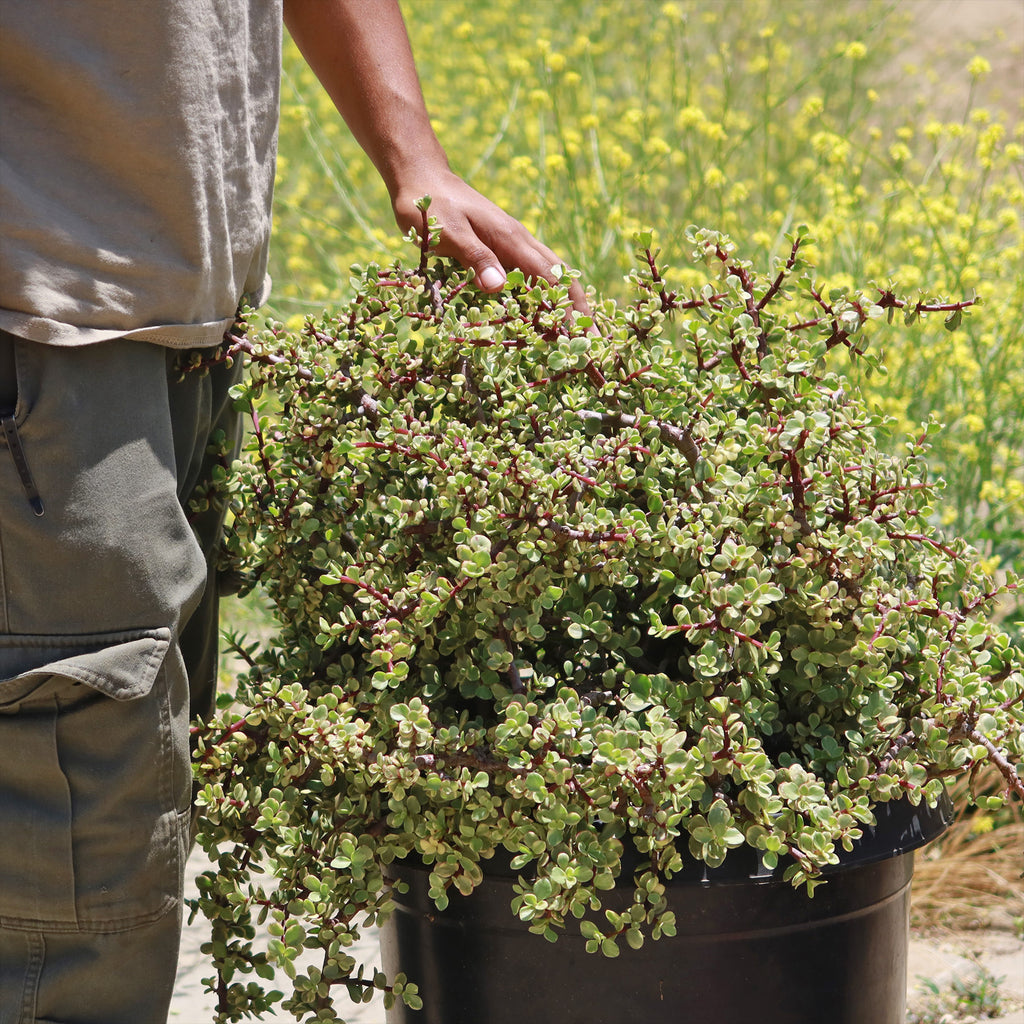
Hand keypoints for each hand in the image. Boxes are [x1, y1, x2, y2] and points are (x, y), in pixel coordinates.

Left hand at [391, 170, 590, 316]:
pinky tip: (546, 312)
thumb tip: (497, 287)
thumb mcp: (447, 232)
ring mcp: (512, 244)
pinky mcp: (502, 247)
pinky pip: (532, 274)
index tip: (581, 336)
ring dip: (567, 303)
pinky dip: (546, 294)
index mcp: (511, 239)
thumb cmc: (430, 205)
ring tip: (578, 334)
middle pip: (561, 277)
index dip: (566, 308)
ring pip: (550, 275)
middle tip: (594, 344)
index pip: (550, 278)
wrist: (422, 176)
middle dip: (579, 310)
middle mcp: (519, 241)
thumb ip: (474, 257)